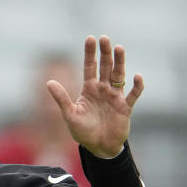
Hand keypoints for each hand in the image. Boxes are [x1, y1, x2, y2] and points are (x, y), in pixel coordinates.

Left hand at [47, 35, 144, 157]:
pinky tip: (137, 76)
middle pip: (106, 67)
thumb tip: (49, 82)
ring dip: (120, 62)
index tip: (90, 38)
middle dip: (105, 53)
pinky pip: (132, 94)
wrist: (99, 147)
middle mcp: (103, 90)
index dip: (90, 53)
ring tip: (119, 48)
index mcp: (89, 89)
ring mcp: (115, 97)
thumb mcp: (70, 115)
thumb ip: (61, 99)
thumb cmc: (83, 132)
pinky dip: (136, 86)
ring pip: (119, 76)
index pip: (90, 67)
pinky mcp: (125, 107)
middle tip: (105, 38)